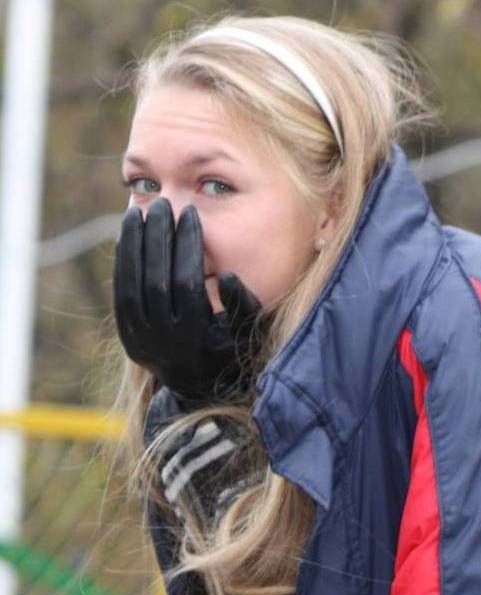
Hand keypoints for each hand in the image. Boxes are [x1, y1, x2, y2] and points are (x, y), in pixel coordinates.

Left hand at [113, 197, 267, 406]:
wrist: (199, 387)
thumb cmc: (230, 349)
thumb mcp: (246, 330)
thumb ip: (242, 304)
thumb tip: (225, 276)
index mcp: (195, 336)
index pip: (187, 281)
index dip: (187, 245)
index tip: (190, 215)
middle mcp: (164, 339)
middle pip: (155, 279)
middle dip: (158, 238)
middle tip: (163, 206)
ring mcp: (142, 339)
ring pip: (131, 285)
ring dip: (133, 245)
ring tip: (138, 212)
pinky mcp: (128, 337)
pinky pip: (120, 294)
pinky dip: (122, 264)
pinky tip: (127, 236)